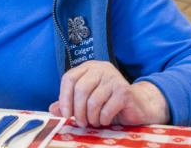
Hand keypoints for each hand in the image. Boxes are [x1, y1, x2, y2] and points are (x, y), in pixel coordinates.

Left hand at [49, 60, 169, 126]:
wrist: (138, 105)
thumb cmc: (108, 102)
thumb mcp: (86, 102)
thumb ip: (69, 103)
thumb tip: (52, 109)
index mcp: (89, 67)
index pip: (69, 78)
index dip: (64, 97)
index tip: (65, 114)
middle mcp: (101, 68)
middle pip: (80, 89)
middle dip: (78, 111)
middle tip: (80, 122)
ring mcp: (113, 78)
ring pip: (93, 101)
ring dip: (91, 117)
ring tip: (93, 122)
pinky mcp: (124, 91)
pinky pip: (106, 109)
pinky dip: (103, 119)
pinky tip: (105, 120)